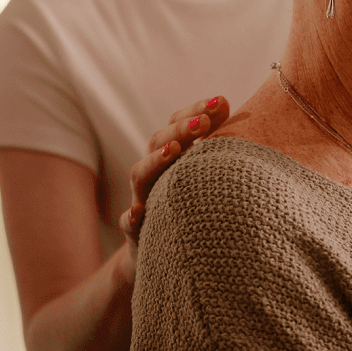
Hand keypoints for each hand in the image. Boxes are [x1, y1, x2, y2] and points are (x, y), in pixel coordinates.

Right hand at [119, 96, 229, 251]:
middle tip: (204, 122)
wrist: (166, 249)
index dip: (195, 110)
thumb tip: (223, 102)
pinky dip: (130, 217)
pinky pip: (128, 224)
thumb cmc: (191, 197)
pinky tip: (138, 211)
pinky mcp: (138, 232)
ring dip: (155, 160)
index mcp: (171, 152)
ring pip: (141, 175)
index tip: (220, 103)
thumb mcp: (201, 165)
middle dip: (181, 129)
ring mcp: (144, 198)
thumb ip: (213, 134)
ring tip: (174, 149)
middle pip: (159, 142)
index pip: (178, 122)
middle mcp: (155, 170)